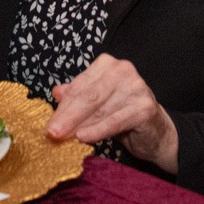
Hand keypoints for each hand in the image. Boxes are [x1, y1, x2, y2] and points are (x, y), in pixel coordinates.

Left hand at [46, 54, 178, 172]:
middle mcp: (123, 70)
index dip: (63, 106)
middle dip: (68, 116)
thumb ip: (77, 95)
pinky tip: (83, 137)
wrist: (154, 131)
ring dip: (80, 125)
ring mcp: (136, 87)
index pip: (79, 85)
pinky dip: (97, 130)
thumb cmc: (121, 114)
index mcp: (107, 65)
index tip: (49, 124)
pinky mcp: (145, 107)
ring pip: (100, 109)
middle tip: (53, 132)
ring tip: (65, 137)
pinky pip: (115, 121)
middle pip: (88, 96)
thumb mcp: (96, 103)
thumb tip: (56, 93)